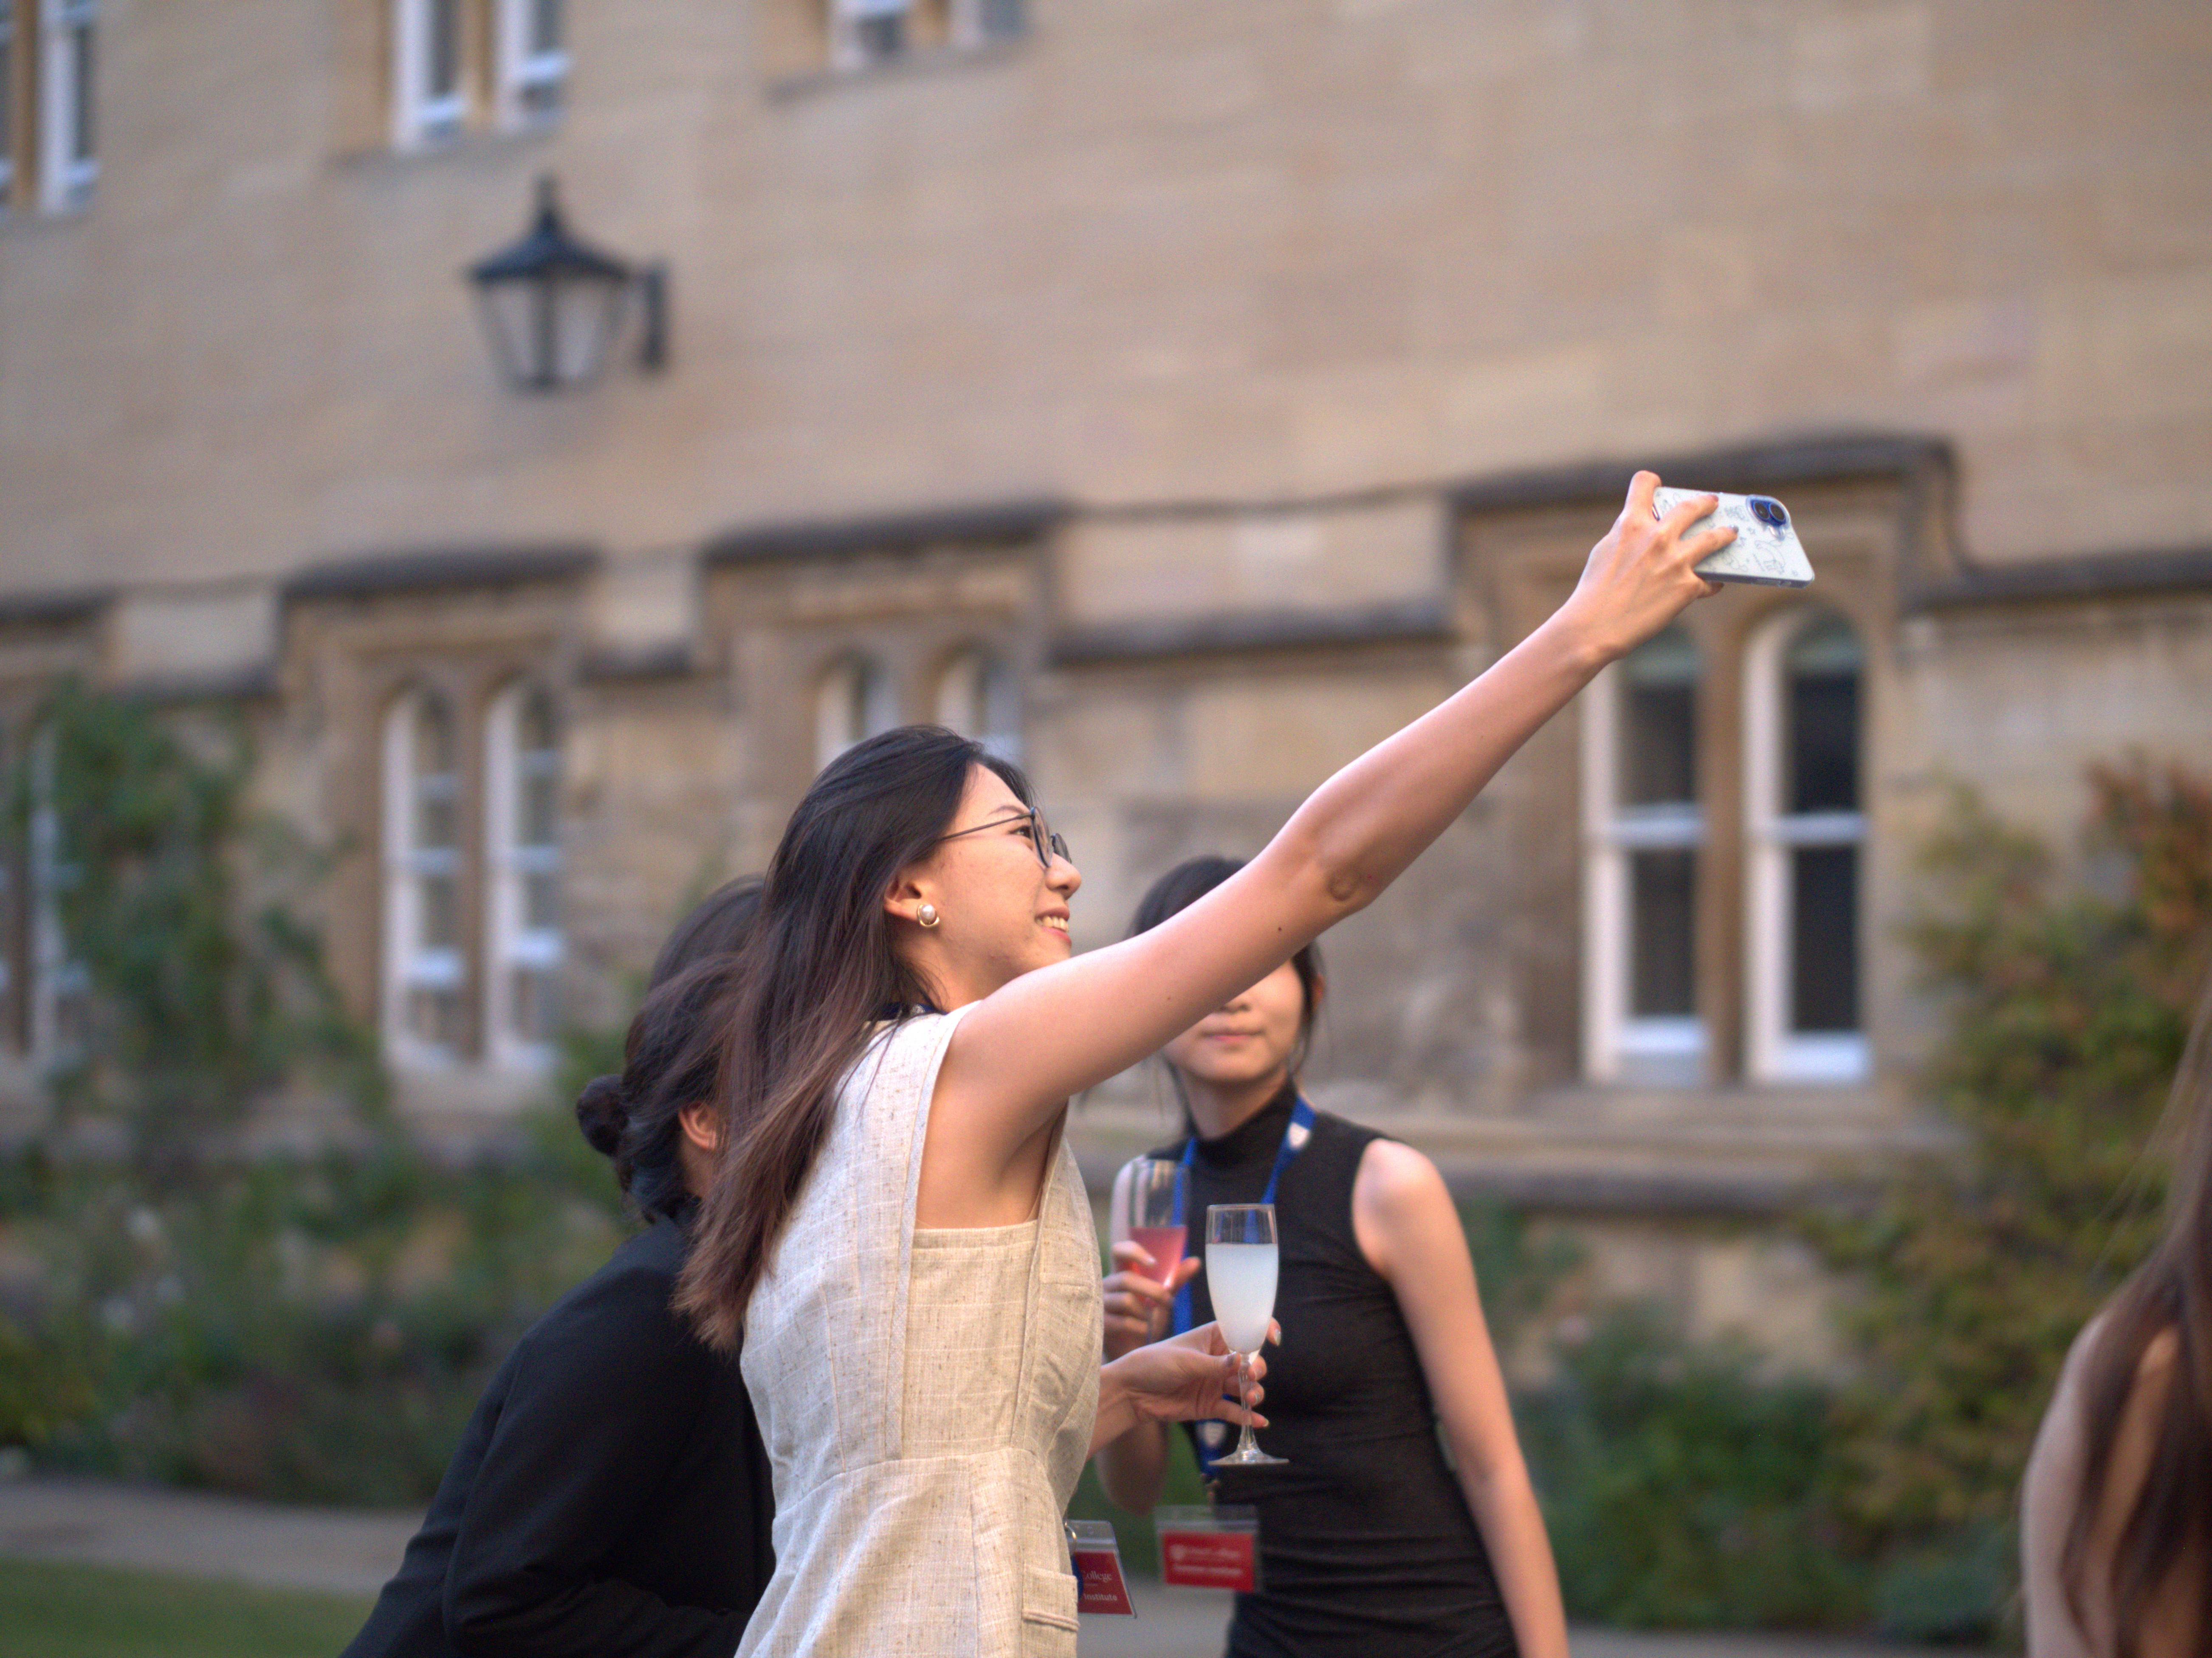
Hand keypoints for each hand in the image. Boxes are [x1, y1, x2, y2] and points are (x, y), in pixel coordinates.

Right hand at [1102, 1241, 1202, 1359]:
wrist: (1131, 1352)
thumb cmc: (1144, 1320)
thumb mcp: (1160, 1299)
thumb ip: (1175, 1281)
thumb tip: (1196, 1261)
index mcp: (1121, 1274)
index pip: (1119, 1251)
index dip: (1134, 1251)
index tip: (1154, 1263)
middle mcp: (1107, 1285)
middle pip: (1126, 1278)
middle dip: (1153, 1291)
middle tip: (1169, 1301)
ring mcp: (1100, 1304)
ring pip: (1126, 1300)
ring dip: (1147, 1313)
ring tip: (1155, 1323)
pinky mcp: (1100, 1324)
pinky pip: (1124, 1322)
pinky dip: (1142, 1328)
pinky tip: (1146, 1333)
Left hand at [1107, 1321, 1274, 1428]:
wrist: (1131, 1392)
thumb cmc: (1154, 1363)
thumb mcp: (1185, 1360)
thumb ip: (1214, 1364)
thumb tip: (1242, 1361)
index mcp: (1212, 1338)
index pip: (1242, 1331)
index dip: (1260, 1331)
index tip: (1273, 1338)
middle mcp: (1218, 1360)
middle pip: (1249, 1363)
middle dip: (1257, 1369)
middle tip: (1252, 1375)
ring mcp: (1215, 1383)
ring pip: (1245, 1388)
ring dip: (1254, 1392)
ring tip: (1252, 1397)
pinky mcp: (1209, 1406)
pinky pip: (1233, 1411)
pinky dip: (1246, 1416)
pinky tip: (1258, 1421)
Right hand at [1556, 471, 1731, 664]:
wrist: (1595, 627)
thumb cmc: (1594, 593)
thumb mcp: (1605, 552)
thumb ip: (1627, 536)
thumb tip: (1643, 534)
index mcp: (1631, 524)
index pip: (1644, 484)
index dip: (1650, 482)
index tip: (1657, 484)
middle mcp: (1657, 537)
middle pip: (1691, 507)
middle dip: (1705, 502)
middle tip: (1713, 502)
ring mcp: (1676, 561)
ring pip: (1713, 538)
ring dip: (1725, 534)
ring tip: (1730, 533)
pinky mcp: (1688, 587)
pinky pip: (1709, 581)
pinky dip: (1711, 582)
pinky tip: (1714, 584)